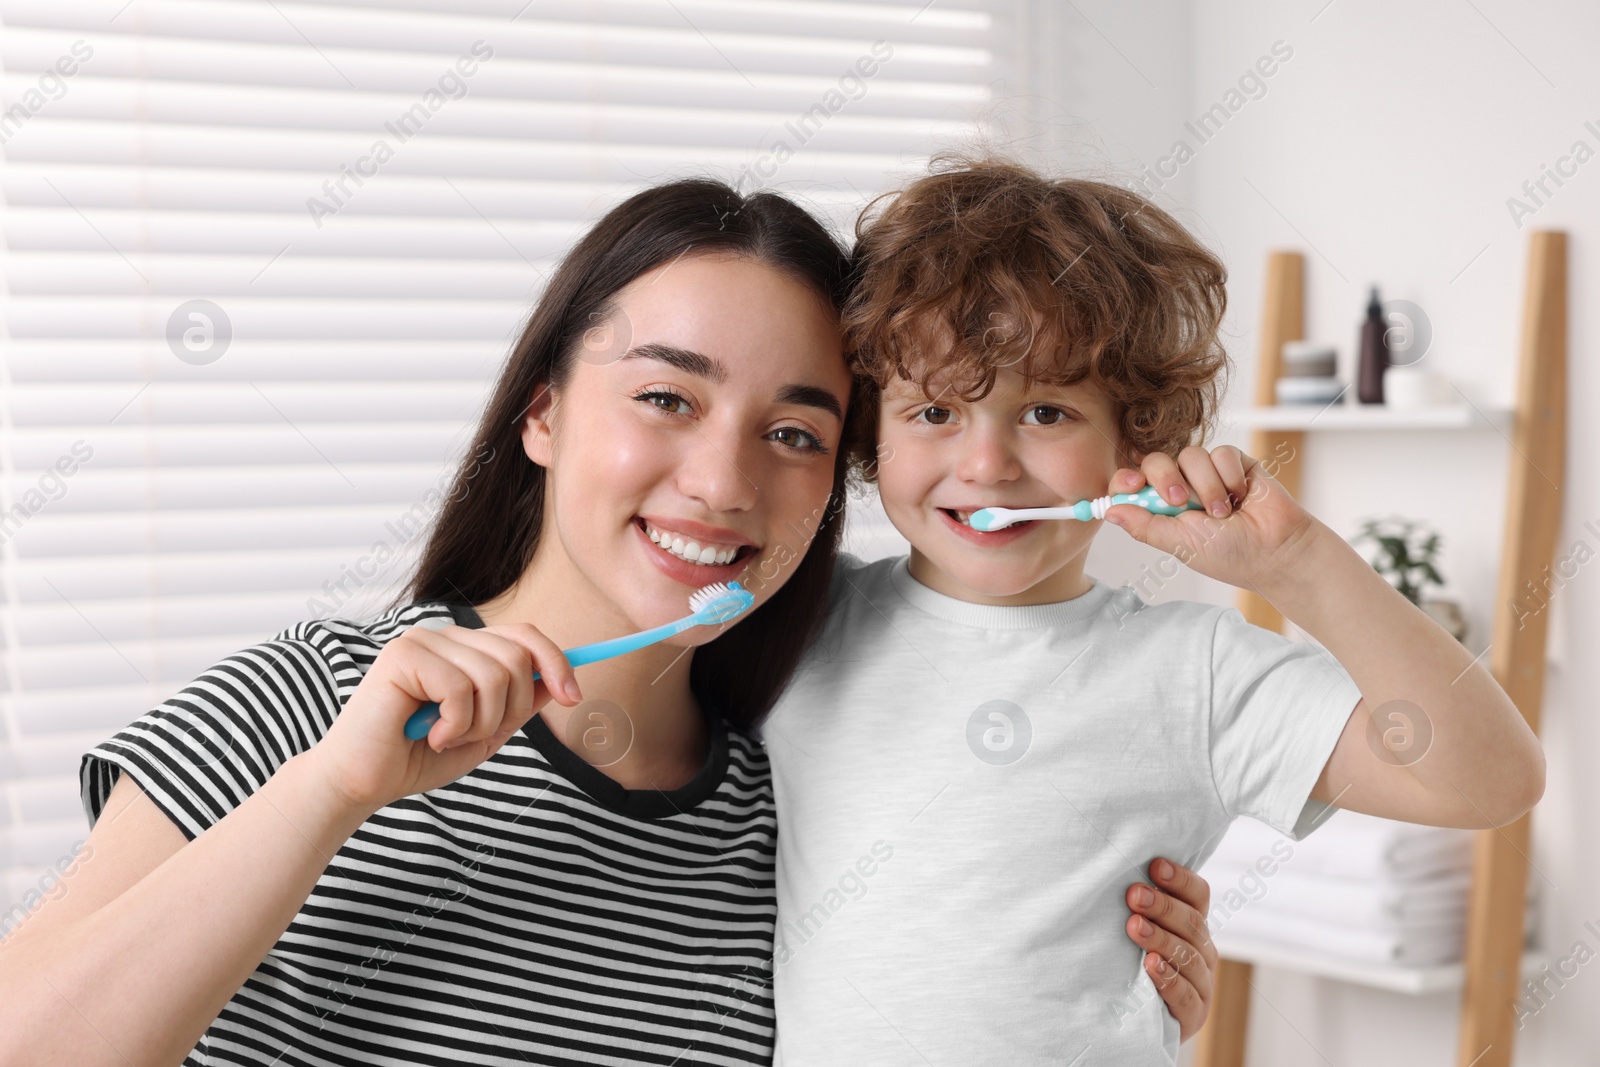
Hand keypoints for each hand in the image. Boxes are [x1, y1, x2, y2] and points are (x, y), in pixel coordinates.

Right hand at [306, 622, 584, 815]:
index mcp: (466, 649)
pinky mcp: (403, 655)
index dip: (557, 662)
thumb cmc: (417, 759)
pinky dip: (454, 725)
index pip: (525, 637)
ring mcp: (424, 641)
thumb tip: (557, 681)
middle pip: (518, 657)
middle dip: (511, 710)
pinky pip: (461, 689)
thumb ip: (516, 705)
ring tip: (446, 737)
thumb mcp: (484, 733)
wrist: (361, 783)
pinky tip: (429, 736)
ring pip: (494, 675)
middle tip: (475, 736)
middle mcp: (447, 636)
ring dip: (480, 723)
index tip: (574, 697)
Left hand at [1102, 445, 1322, 593]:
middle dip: (1166, 479)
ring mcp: (1207, 473)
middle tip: (1181, 502)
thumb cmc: (1230, 555)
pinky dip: (1230, 476)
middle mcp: (1182, 487)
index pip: (1132, 484)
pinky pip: (1220, 452)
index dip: (1126, 480)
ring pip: (1190, 455)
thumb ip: (1144, 526)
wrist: (1276, 549)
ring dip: (1206, 485)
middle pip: (1156, 461)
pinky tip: (1241, 496)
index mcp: (1162, 508)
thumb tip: (1109, 512)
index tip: (1132, 484)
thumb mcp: (1180, 544)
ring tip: (1223, 512)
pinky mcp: (1235, 462)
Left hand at [1125, 857, 1217, 1042]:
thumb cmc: (1133, 963)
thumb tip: (1113, 870)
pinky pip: (1186, 995)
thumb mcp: (1139, 930)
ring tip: (1135, 926)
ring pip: (1189, 957)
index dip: (1180, 879)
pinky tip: (1150, 965)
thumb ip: (1137, 907)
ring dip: (1161, 938)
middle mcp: (1204, 951)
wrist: (1139, 1021)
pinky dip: (1169, 979)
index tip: (1154, 865)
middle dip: (1162, 906)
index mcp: (1193, 925)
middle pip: (1192, 923)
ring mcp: (1202, 984)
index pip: (1198, 895)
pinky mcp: (1193, 1015)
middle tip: (1134, 895)